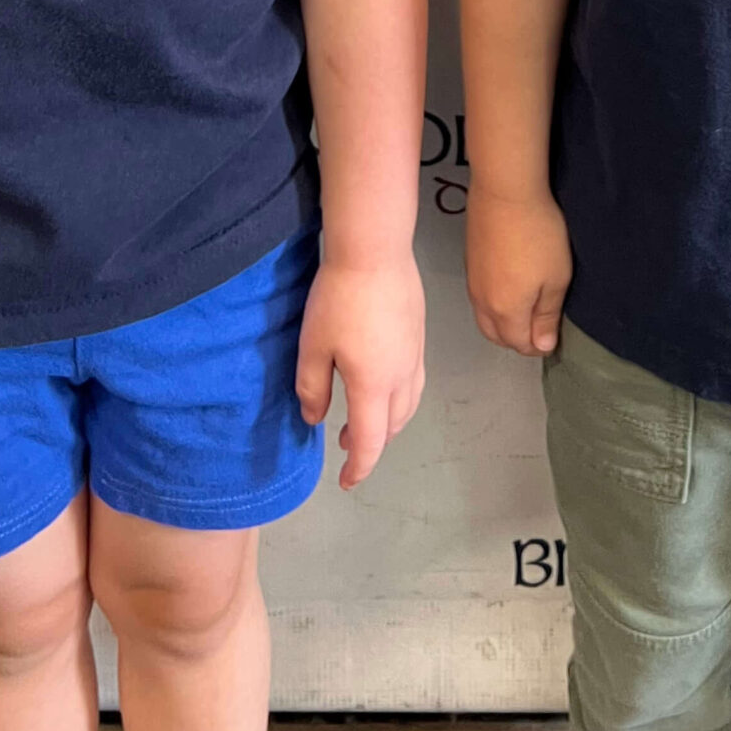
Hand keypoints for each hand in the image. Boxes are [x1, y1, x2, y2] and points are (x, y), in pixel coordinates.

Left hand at [295, 253, 424, 489]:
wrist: (375, 250)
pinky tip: (382, 383)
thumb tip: (315, 419)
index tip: (346, 481)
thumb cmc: (338, 298)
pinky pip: (414, 382)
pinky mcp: (419, 335)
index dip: (358, 467)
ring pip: (408, 405)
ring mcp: (415, 355)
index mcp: (373, 386)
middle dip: (373, 444)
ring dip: (388, 423)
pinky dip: (399, 399)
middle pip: (393, 426)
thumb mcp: (312, 346)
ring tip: (365, 420)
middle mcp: (401, 377)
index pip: (370, 442)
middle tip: (348, 446)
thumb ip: (312, 388)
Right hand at [467, 186, 572, 354]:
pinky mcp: (468, 262)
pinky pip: (478, 298)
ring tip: (524, 307)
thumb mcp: (556, 278)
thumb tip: (543, 346)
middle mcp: (483, 303)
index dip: (538, 345)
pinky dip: (492, 304)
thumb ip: (548, 316)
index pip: (519, 344)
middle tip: (539, 325)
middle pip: (496, 336)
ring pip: (484, 317)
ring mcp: (472, 282)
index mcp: (506, 312)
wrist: (505, 191)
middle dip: (516, 338)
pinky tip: (506, 286)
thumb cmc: (539, 235)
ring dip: (502, 322)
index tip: (553, 333)